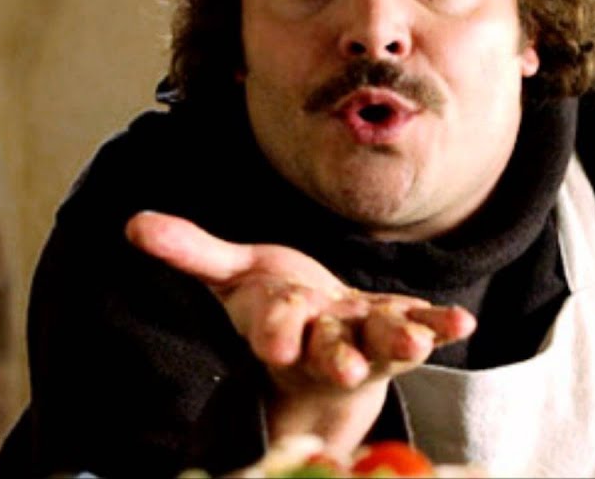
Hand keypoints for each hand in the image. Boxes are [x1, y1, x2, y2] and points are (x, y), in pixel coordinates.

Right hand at [124, 211, 475, 454]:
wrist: (320, 346)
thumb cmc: (277, 307)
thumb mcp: (234, 275)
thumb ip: (192, 252)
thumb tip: (133, 224)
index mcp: (286, 326)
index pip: (278, 326)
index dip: (276, 330)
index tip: (274, 341)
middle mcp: (328, 339)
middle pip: (331, 348)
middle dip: (335, 356)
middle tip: (343, 369)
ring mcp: (368, 336)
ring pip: (381, 343)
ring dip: (398, 343)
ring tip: (416, 344)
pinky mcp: (400, 326)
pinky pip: (422, 325)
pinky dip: (440, 326)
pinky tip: (461, 324)